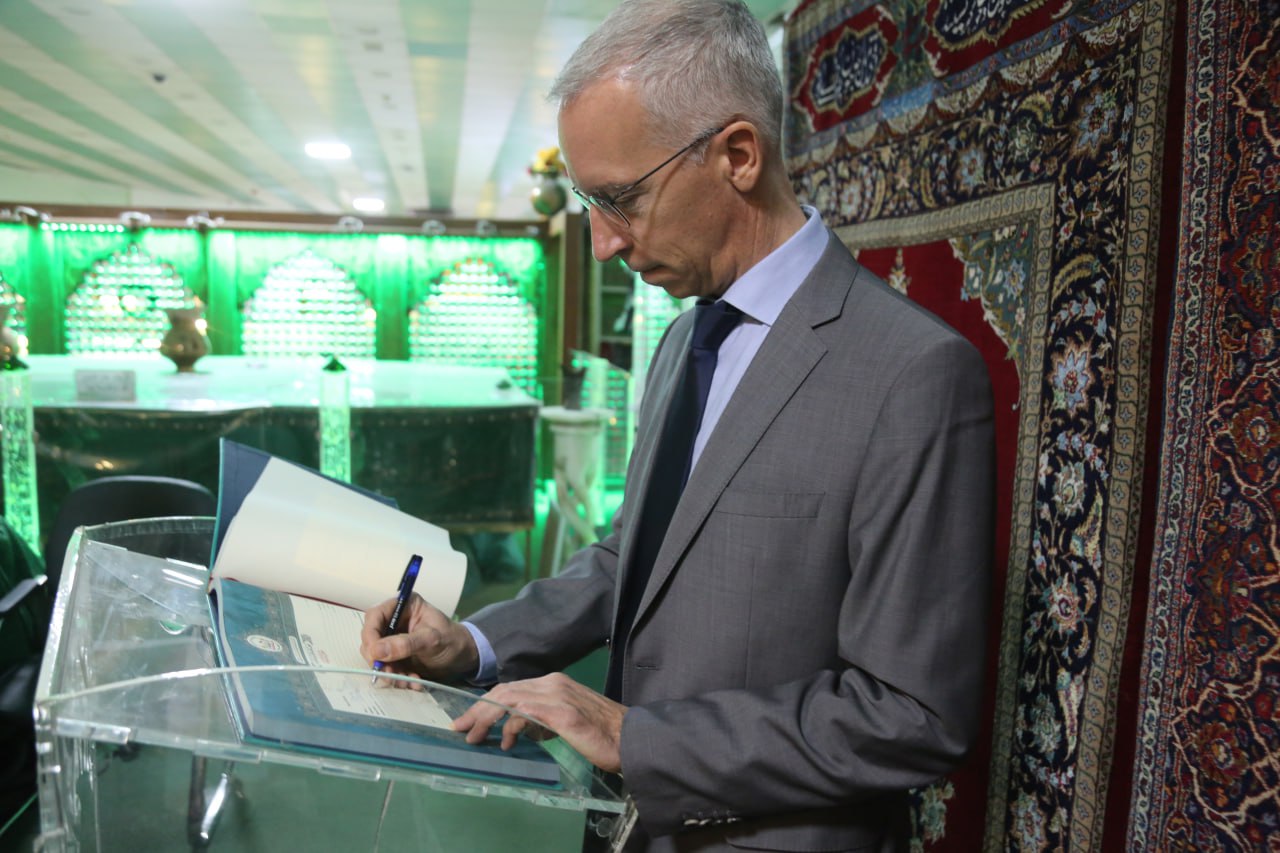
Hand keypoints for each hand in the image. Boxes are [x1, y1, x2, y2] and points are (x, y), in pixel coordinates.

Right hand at [360, 593, 478, 683]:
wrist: (463, 656)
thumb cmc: (451, 640)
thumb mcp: (431, 640)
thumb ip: (405, 644)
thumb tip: (376, 650)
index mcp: (403, 606)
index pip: (375, 616)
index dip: (370, 635)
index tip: (374, 655)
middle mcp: (394, 620)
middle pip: (371, 638)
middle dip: (379, 659)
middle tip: (390, 674)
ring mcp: (393, 638)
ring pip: (377, 656)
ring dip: (388, 671)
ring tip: (406, 681)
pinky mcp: (395, 655)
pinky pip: (386, 667)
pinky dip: (396, 677)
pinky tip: (412, 681)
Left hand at [453, 673, 625, 773]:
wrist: (632, 738)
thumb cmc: (603, 735)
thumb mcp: (568, 722)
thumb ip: (545, 720)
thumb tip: (522, 729)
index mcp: (555, 684)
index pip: (511, 688)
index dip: (486, 704)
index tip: (469, 720)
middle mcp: (554, 683)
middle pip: (504, 690)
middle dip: (478, 710)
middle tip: (460, 728)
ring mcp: (557, 695)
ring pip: (508, 698)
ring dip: (485, 717)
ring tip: (473, 736)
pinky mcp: (562, 712)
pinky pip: (524, 712)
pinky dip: (508, 725)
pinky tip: (506, 741)